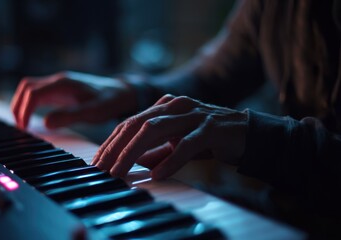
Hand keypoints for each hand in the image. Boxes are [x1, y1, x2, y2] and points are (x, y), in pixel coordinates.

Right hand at [11, 71, 136, 128]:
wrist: (122, 92)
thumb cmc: (109, 101)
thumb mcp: (92, 112)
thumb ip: (69, 116)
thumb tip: (45, 123)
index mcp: (63, 84)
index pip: (32, 94)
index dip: (24, 110)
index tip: (24, 128)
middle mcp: (58, 81)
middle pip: (26, 87)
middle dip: (18, 106)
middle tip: (20, 127)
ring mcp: (59, 84)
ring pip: (30, 88)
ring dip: (23, 103)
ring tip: (23, 124)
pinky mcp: (62, 89)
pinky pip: (39, 93)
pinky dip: (30, 103)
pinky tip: (33, 118)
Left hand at [91, 94, 247, 179]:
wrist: (248, 133)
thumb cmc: (209, 138)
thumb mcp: (176, 143)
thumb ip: (156, 150)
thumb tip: (134, 163)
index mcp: (165, 106)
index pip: (130, 122)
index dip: (111, 142)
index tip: (97, 162)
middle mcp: (176, 105)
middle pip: (136, 124)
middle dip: (115, 148)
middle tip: (101, 169)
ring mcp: (193, 114)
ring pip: (154, 129)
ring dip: (132, 153)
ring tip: (119, 172)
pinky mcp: (211, 128)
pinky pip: (186, 144)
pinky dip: (170, 160)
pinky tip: (157, 174)